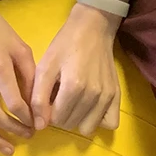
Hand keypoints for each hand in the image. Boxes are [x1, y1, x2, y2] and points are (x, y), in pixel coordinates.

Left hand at [30, 0, 122, 137]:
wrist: (92, 28)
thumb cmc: (65, 45)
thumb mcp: (45, 66)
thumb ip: (38, 97)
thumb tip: (39, 126)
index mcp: (73, 87)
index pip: (56, 120)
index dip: (47, 112)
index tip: (47, 99)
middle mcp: (93, 95)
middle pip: (71, 124)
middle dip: (61, 116)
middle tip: (59, 96)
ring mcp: (107, 96)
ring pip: (88, 127)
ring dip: (77, 119)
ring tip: (73, 101)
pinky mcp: (117, 95)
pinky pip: (110, 123)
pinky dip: (98, 119)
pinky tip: (90, 107)